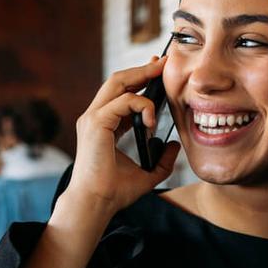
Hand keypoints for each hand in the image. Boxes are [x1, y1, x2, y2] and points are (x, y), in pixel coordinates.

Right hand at [63, 56, 180, 221]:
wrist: (97, 204)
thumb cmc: (114, 192)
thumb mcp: (146, 174)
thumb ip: (162, 160)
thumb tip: (175, 146)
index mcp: (103, 125)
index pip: (121, 93)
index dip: (140, 79)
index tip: (158, 71)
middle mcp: (95, 118)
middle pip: (117, 80)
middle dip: (141, 69)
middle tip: (162, 63)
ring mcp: (92, 119)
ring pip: (117, 83)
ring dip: (141, 76)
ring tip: (161, 73)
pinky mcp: (96, 123)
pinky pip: (123, 102)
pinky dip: (141, 105)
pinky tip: (152, 120)